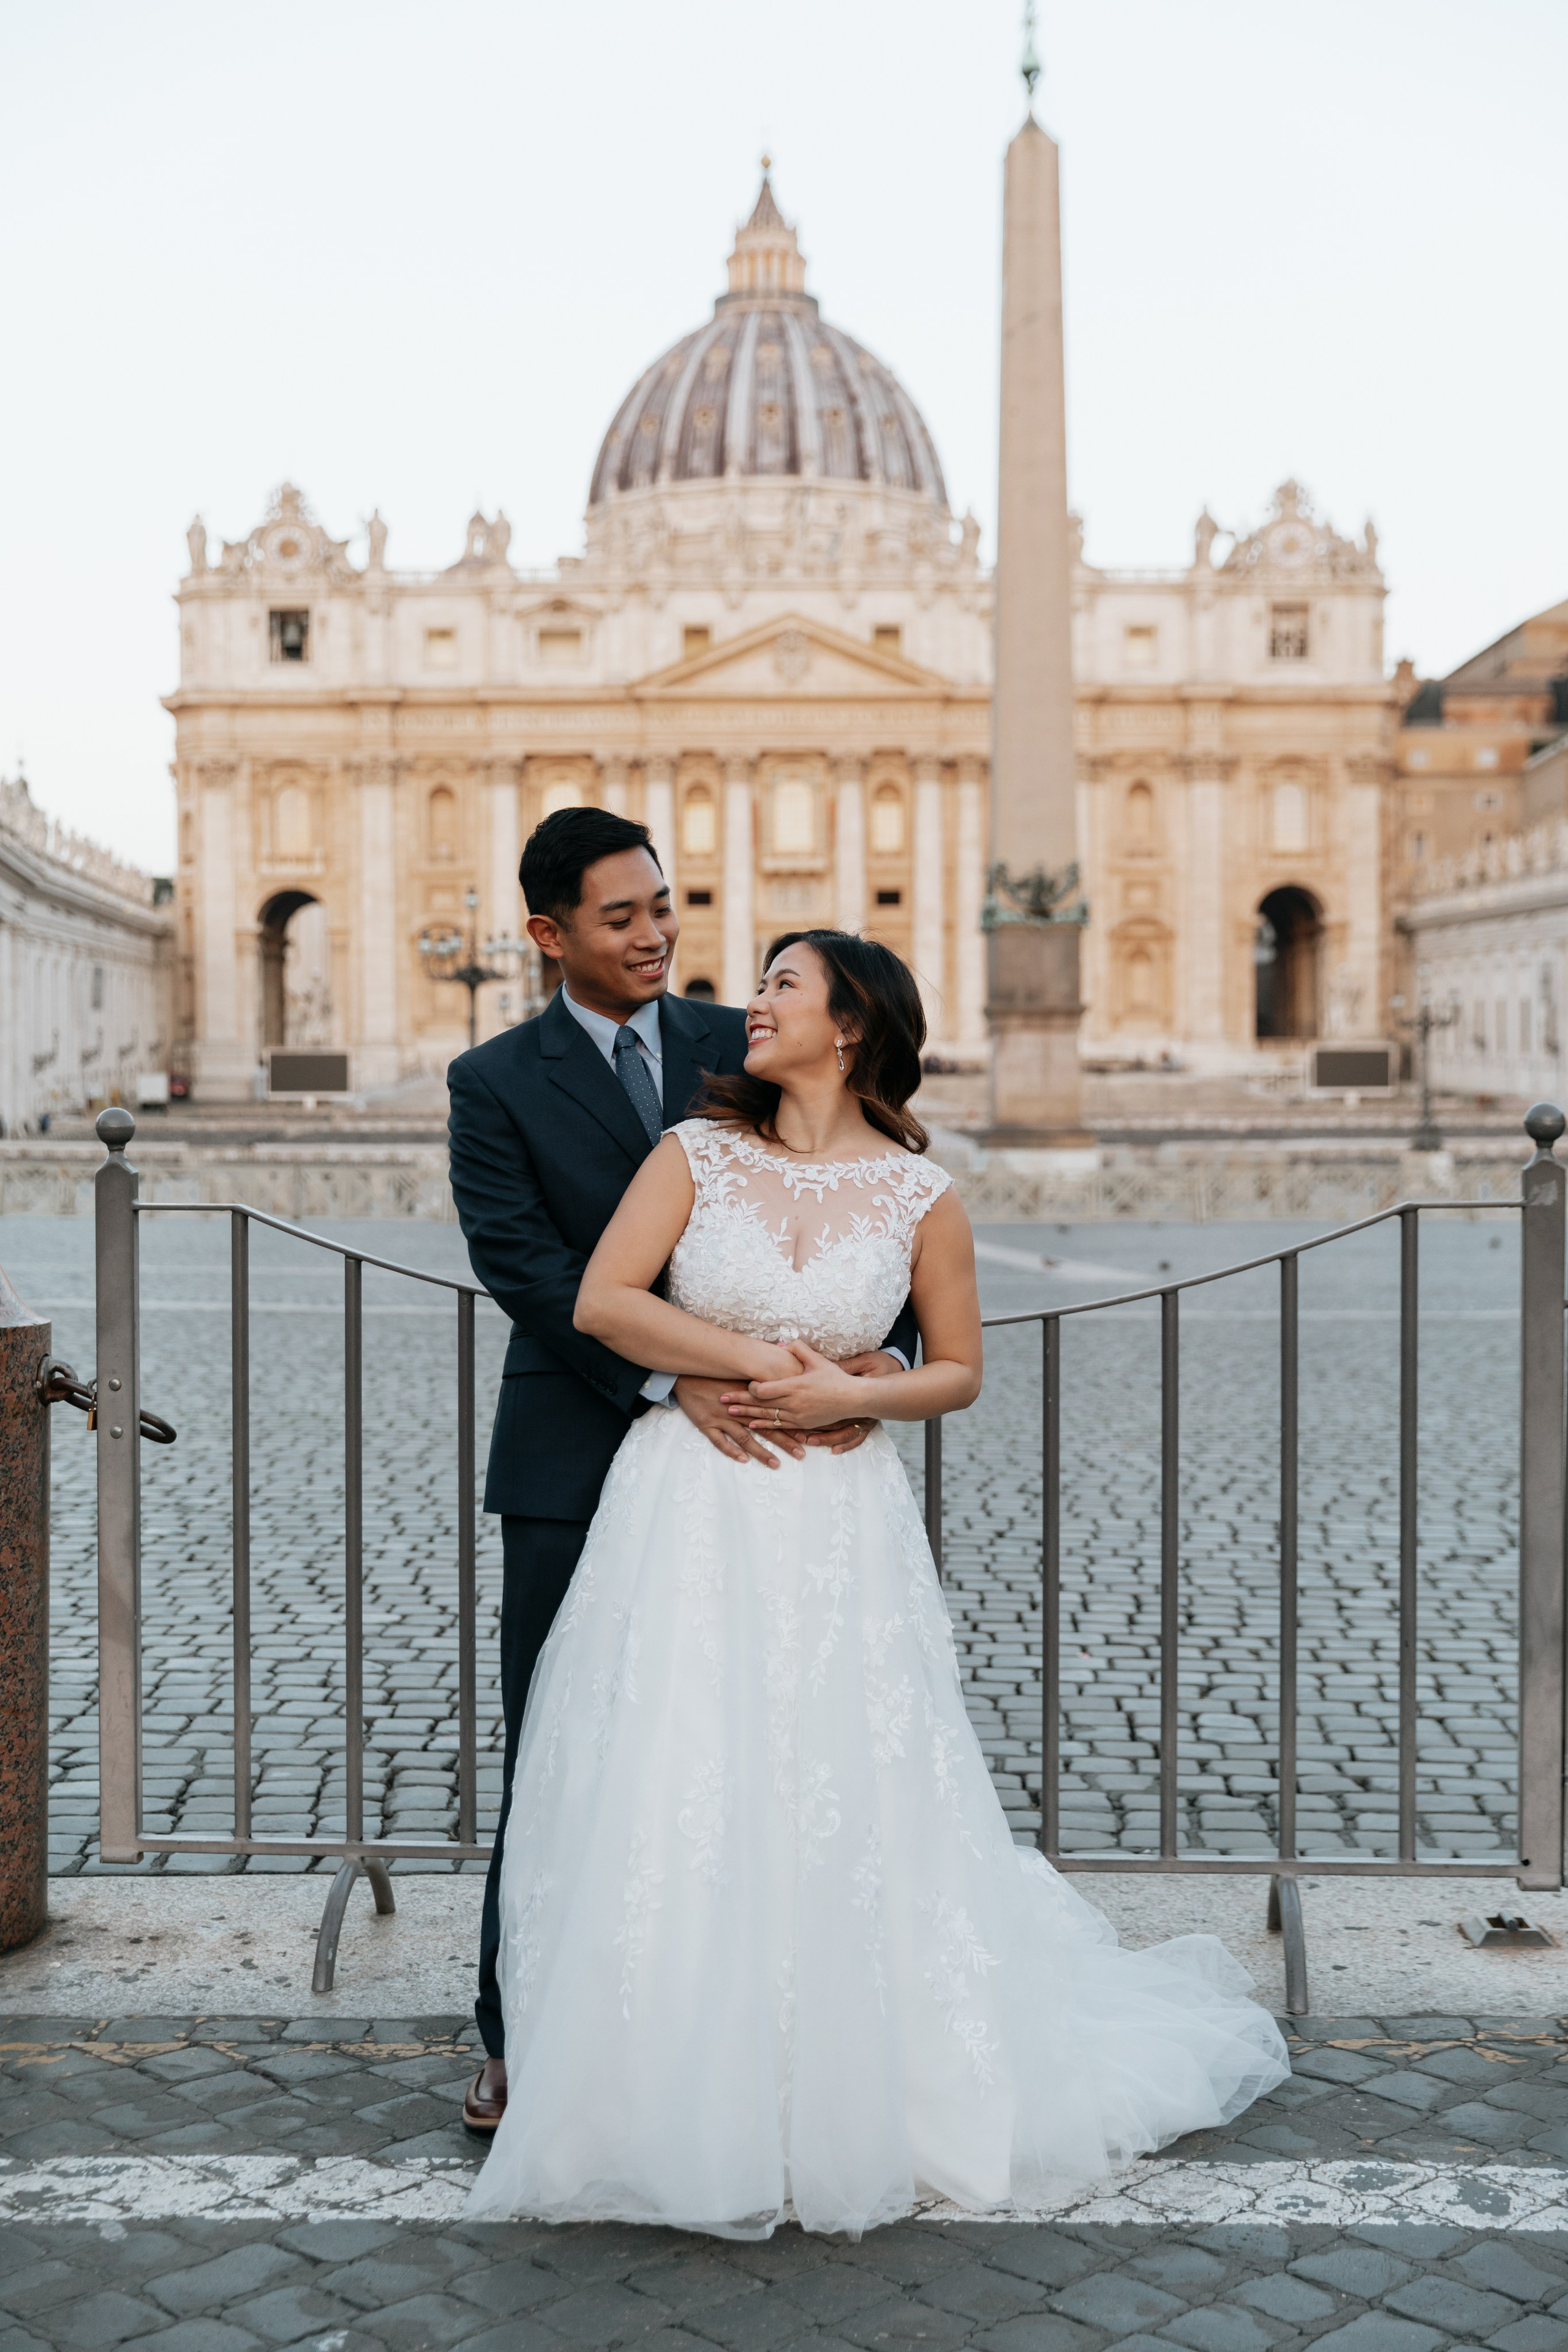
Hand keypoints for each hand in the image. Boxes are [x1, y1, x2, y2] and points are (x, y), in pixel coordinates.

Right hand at [674, 1374, 799, 1466]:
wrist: (686, 1373)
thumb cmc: (714, 1373)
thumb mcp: (738, 1373)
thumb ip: (758, 1383)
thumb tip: (781, 1388)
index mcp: (749, 1397)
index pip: (774, 1413)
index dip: (790, 1424)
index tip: (806, 1436)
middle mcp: (738, 1409)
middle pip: (765, 1427)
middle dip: (784, 1441)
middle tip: (801, 1454)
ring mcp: (722, 1418)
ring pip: (745, 1438)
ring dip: (762, 1452)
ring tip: (776, 1464)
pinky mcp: (706, 1424)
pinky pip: (720, 1441)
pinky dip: (731, 1451)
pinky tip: (743, 1460)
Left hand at [741, 1339, 868, 1430]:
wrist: (852, 1399)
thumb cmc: (834, 1378)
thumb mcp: (817, 1359)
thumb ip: (797, 1349)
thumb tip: (780, 1343)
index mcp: (795, 1386)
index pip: (764, 1390)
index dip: (751, 1387)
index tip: (745, 1383)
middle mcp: (793, 1404)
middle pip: (760, 1404)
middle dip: (739, 1401)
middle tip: (721, 1399)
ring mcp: (797, 1416)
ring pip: (766, 1417)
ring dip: (747, 1415)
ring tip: (729, 1412)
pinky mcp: (802, 1425)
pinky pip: (779, 1426)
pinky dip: (764, 1426)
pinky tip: (751, 1425)